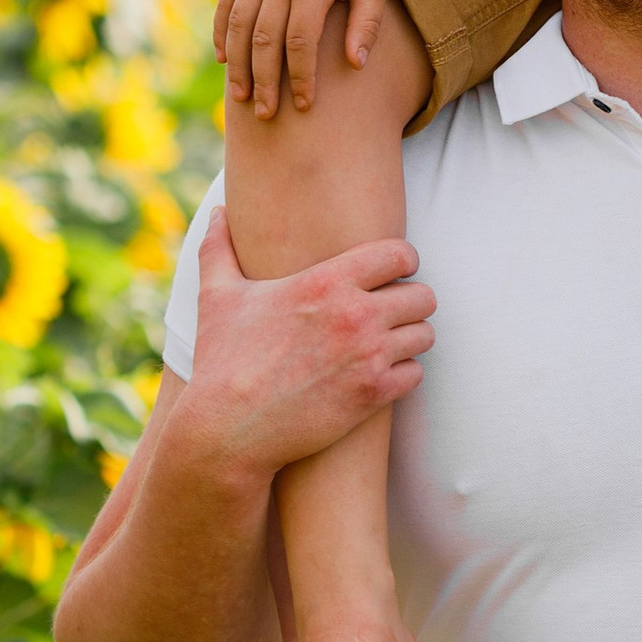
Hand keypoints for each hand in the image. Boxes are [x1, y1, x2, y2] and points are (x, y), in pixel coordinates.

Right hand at [176, 210, 434, 480]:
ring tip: (387, 342)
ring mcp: (367, 356)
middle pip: (423, 295)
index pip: (400, 254)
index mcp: (326, 282)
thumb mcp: (217, 297)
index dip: (402, 261)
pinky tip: (380, 373)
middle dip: (410, 302)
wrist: (228, 430)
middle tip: (392, 311)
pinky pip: (416, 374)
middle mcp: (354, 315)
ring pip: (424, 335)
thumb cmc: (222, 361)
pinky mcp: (372, 395)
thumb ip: (219, 247)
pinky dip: (402, 374)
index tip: (393, 272)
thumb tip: (216, 210)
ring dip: (409, 338)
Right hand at [214, 0, 395, 117]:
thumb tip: (355, 66)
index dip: (300, 77)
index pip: (300, 42)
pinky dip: (222, 31)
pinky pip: (228, 1)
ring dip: (237, 63)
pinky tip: (224, 59)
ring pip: (239, 23)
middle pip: (264, 38)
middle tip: (266, 114)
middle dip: (264, 81)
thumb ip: (366, 24)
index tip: (304, 105)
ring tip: (240, 97)